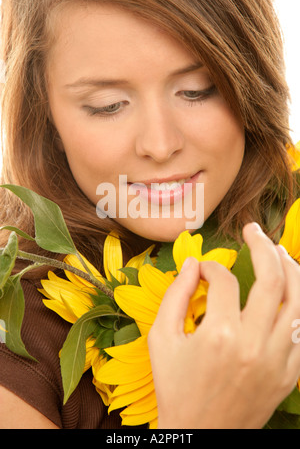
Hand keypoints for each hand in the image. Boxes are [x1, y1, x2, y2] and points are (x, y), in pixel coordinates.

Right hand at [147, 222, 299, 428]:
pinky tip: (291, 288)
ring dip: (291, 268)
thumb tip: (191, 264)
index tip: (202, 269)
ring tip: (279, 250)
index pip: (222, 280)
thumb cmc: (175, 387)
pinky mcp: (289, 374)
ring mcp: (277, 360)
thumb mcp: (160, 340)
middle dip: (263, 245)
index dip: (209, 266)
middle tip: (253, 229)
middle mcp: (254, 344)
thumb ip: (175, 296)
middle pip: (273, 278)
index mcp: (219, 335)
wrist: (201, 436)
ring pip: (299, 300)